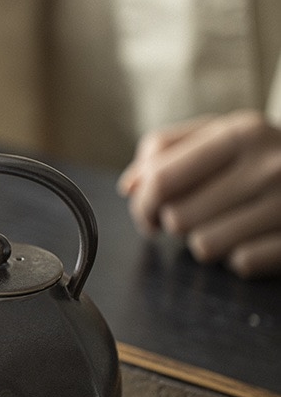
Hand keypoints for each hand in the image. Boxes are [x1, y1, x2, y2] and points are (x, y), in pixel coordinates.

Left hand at [118, 110, 280, 277]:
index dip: (141, 203)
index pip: (160, 180)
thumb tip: (129, 186)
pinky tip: (255, 237)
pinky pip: (241, 264)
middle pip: (176, 218)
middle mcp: (268, 165)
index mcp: (240, 132)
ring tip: (225, 223)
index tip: (146, 210)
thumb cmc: (262, 154)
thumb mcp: (222, 134)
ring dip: (205, 240)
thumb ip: (166, 151)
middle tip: (187, 216)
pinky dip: (240, 256)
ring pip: (204, 246)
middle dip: (172, 223)